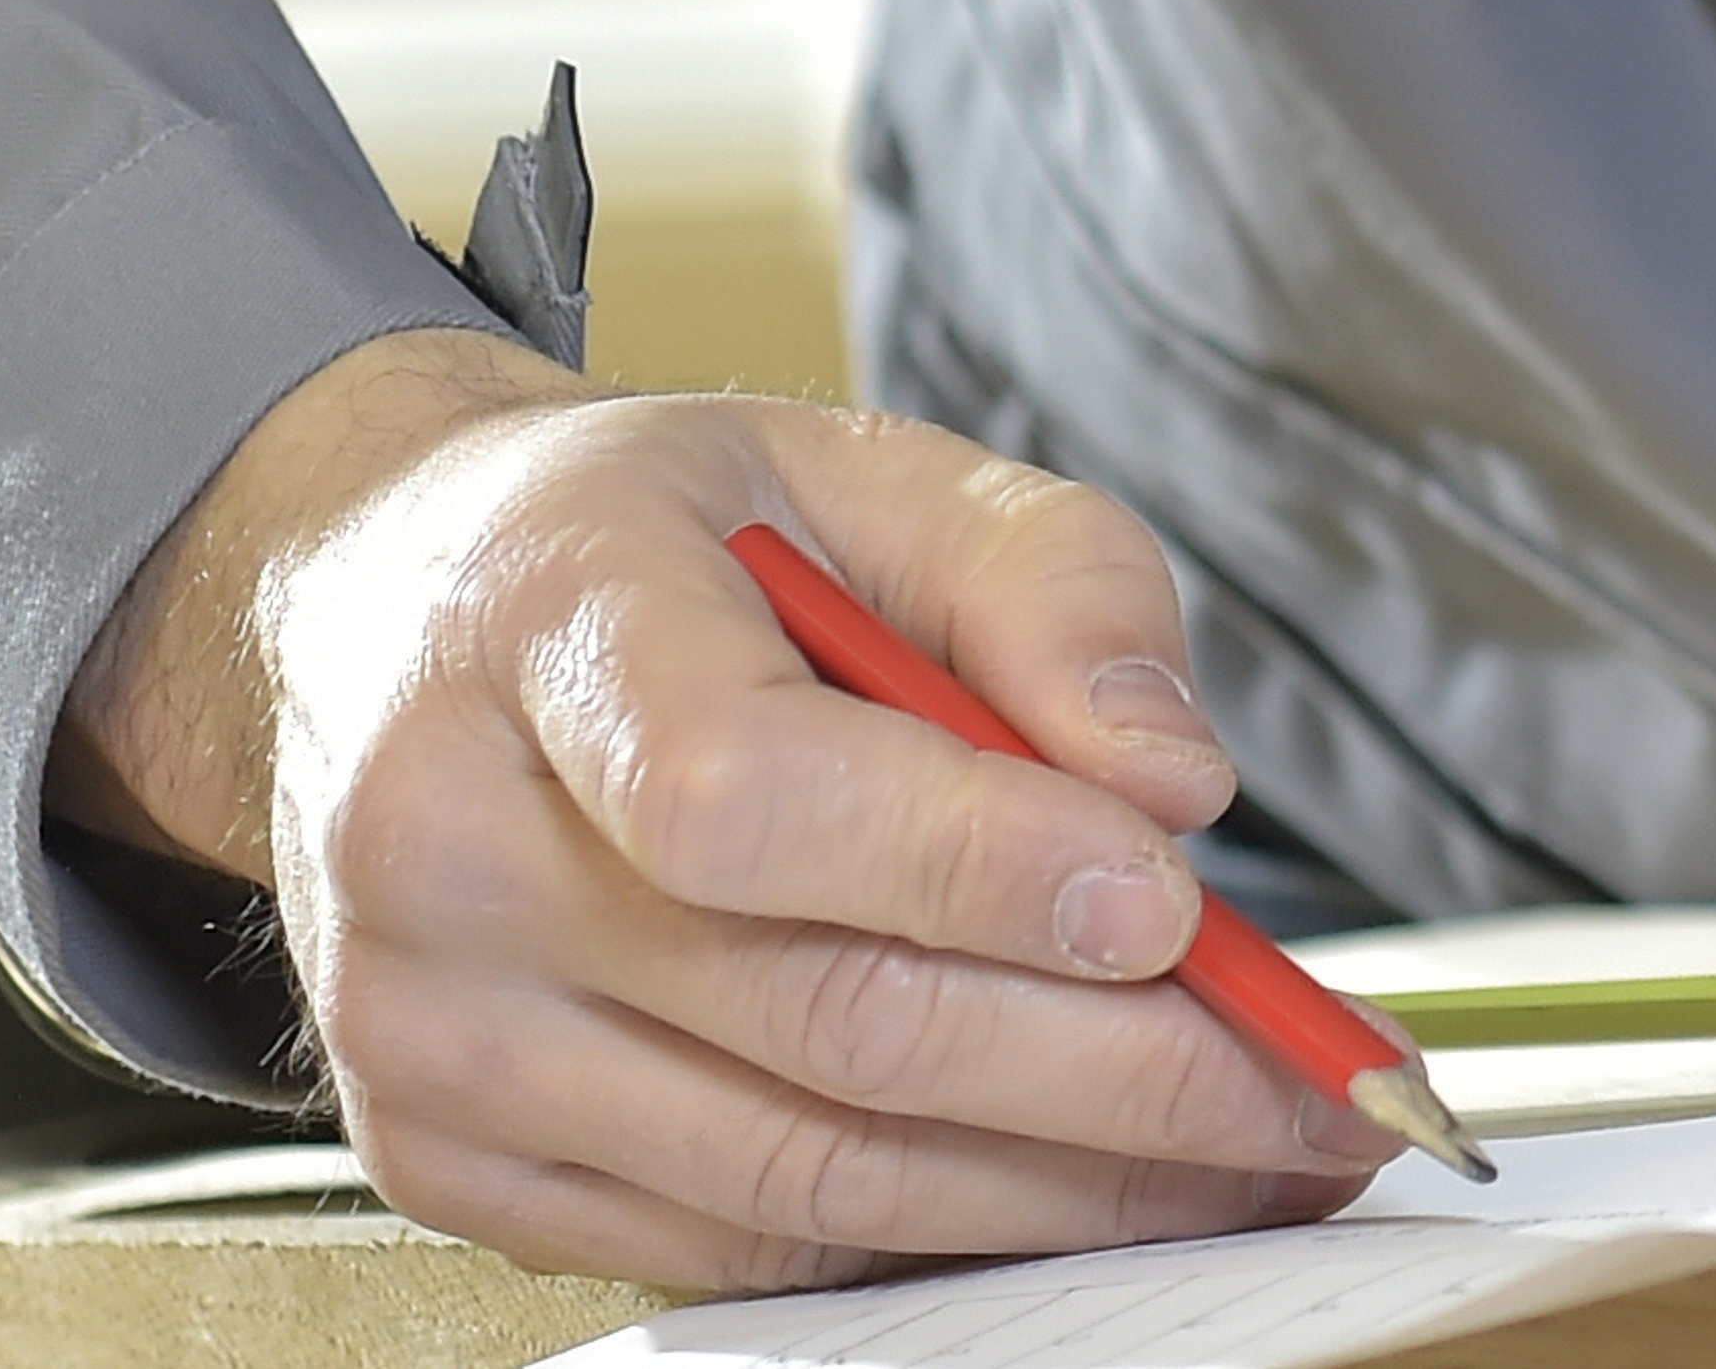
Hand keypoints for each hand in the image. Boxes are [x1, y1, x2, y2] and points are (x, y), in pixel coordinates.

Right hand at [60, 326, 1391, 1284]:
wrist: (397, 614)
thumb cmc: (673, 543)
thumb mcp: (873, 469)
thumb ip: (1056, 590)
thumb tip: (1178, 787)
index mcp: (541, 630)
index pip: (748, 796)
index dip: (977, 868)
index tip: (1177, 907)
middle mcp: (442, 847)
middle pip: (818, 1019)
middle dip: (1115, 1078)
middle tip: (1318, 1093)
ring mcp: (428, 1029)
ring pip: (798, 1172)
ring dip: (1063, 1190)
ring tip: (1255, 1161)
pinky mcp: (448, 1158)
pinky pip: (736, 1246)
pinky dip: (935, 1234)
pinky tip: (1081, 1190)